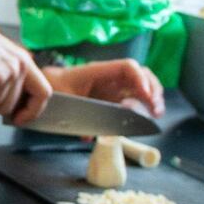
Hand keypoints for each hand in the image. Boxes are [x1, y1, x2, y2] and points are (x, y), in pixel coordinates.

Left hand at [43, 59, 164, 117]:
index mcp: (98, 71)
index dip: (140, 79)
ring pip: (140, 87)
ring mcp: (113, 87)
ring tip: (156, 113)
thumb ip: (75, 115)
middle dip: (152, 89)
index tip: (145, 96)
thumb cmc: (54, 88)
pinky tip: (145, 118)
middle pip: (141, 75)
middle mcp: (110, 78)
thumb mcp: (63, 100)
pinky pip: (132, 100)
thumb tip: (89, 136)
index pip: (127, 67)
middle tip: (155, 108)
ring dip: (152, 98)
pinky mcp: (113, 99)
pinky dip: (142, 108)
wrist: (47, 88)